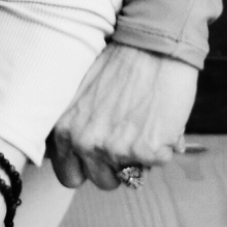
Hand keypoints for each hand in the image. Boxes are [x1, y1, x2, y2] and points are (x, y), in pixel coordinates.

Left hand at [49, 43, 197, 190]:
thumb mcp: (79, 94)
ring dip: (138, 159)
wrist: (152, 45)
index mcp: (63, 128)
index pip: (67, 174)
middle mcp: (83, 142)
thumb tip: (82, 152)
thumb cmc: (118, 63)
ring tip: (142, 125)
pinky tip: (158, 118)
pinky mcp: (146, 151)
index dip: (86, 166)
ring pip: (129, 177)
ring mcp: (115, 150)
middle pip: (99, 180)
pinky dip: (163, 146)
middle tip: (125, 139)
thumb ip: (76, 125)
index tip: (97, 155)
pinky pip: (158, 163)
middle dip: (113, 167)